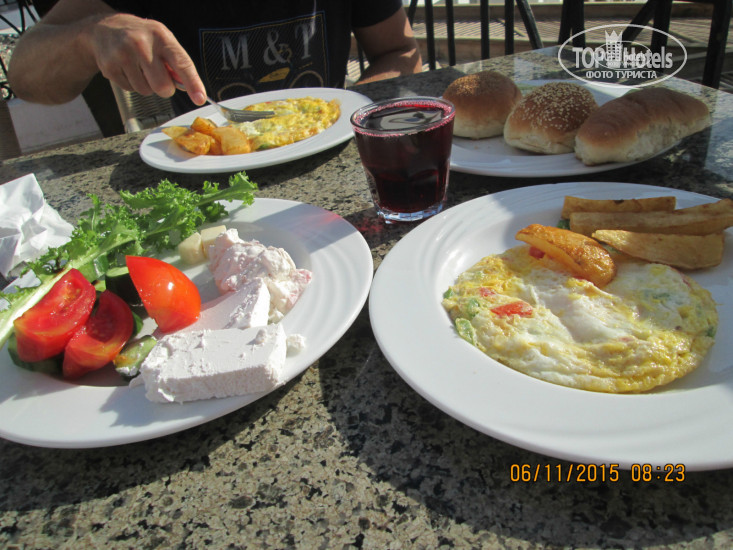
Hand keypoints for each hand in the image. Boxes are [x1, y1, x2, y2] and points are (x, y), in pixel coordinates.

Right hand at [89, 13, 206, 104]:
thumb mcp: (162, 40)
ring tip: (139, 68)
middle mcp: (142, 44)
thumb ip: (176, 62)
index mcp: (161, 36)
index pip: (182, 64)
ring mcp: (123, 55)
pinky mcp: (110, 66)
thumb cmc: (140, 37)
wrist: (105, 28)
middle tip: (158, 76)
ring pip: (146, 91)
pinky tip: (127, 68)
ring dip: (146, 85)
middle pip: (162, 86)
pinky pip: (131, 89)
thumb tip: (188, 86)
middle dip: (164, 88)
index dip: (193, 83)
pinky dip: (132, 84)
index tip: (199, 98)